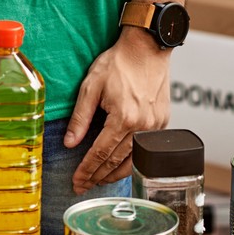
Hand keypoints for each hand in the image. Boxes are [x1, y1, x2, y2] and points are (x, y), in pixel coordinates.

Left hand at [64, 29, 169, 192]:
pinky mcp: (163, 123)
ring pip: (132, 160)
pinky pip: (145, 150)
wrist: (146, 48)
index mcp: (123, 118)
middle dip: (97, 176)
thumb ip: (80, 118)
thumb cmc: (118, 63)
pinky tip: (120, 166)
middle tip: (83, 186)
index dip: (86, 170)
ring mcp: (155, 126)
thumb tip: (70, 143)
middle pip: (116, 162)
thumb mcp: (91, 86)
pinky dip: (131, 162)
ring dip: (114, 174)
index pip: (100, 153)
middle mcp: (142, 126)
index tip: (76, 181)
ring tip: (98, 180)